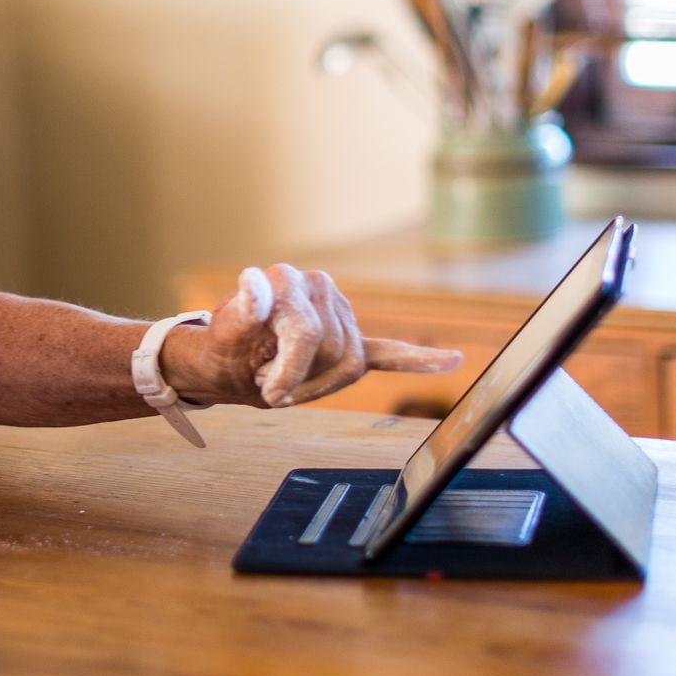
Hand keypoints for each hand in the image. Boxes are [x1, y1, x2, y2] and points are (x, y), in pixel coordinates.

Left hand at [164, 264, 460, 407]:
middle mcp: (317, 286)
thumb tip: (253, 284)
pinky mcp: (351, 337)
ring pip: (350, 365)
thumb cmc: (223, 347)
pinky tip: (452, 360)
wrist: (226, 357)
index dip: (289, 372)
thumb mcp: (223, 334)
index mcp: (285, 282)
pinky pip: (390, 352)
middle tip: (267, 383)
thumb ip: (240, 312)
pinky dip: (418, 360)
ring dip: (315, 385)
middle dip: (299, 380)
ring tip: (284, 375)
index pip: (310, 335)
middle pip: (333, 353)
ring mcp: (338, 311)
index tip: (267, 393)